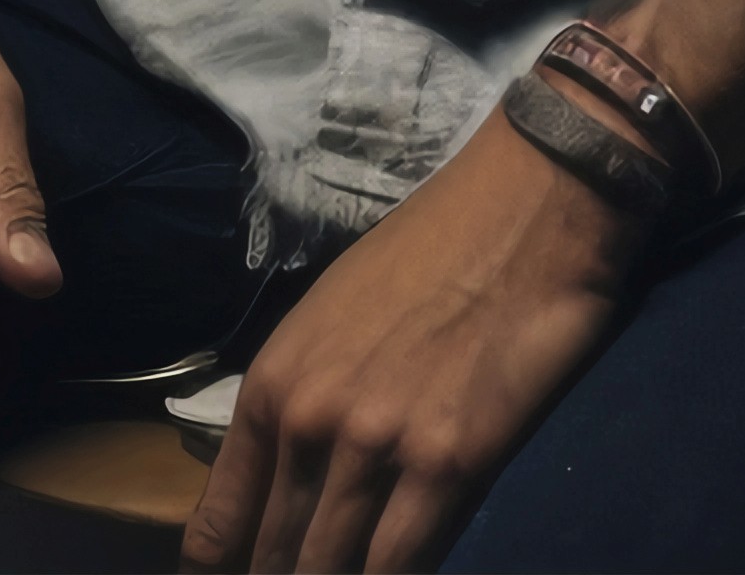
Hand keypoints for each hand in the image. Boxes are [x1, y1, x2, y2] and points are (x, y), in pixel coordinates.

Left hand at [181, 113, 645, 569]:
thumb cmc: (431, 250)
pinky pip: (403, 563)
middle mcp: (310, 423)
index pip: (219, 524)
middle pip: (276, 558)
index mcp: (272, 385)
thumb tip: (290, 476)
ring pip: (332, 569)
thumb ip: (301, 400)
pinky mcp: (451, 464)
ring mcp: (378, 447)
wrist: (526, 205)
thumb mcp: (330, 318)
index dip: (226, 570)